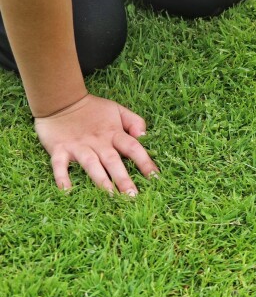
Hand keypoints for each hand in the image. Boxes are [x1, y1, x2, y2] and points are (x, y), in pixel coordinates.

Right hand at [33, 94, 158, 194]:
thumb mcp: (118, 110)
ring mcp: (78, 146)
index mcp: (114, 133)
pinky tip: (66, 191)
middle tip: (132, 197)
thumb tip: (145, 136)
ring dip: (101, 181)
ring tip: (110, 196)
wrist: (60, 100)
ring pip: (91, 165)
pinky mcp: (59, 149)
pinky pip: (59, 165)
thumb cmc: (93, 109)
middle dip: (123, 179)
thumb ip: (134, 121)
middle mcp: (98, 142)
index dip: (145, 162)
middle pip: (113, 161)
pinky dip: (62, 177)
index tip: (156, 179)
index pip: (133, 148)